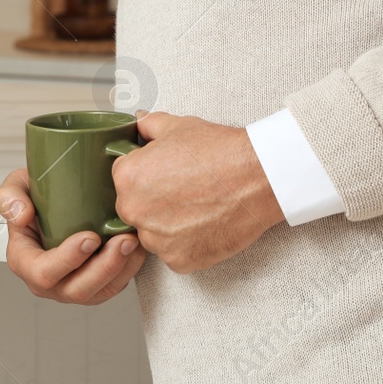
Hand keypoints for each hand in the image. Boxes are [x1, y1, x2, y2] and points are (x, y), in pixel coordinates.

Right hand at [0, 167, 143, 304]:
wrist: (54, 199)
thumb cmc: (34, 196)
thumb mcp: (15, 187)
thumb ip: (9, 197)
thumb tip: (21, 214)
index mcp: (24, 262)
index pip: (44, 272)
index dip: (68, 259)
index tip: (90, 237)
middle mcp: (48, 282)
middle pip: (77, 289)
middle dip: (104, 267)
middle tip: (123, 241)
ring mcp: (72, 286)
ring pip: (100, 291)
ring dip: (121, 269)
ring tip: (134, 241)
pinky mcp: (95, 285)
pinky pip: (114, 286)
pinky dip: (130, 269)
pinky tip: (139, 247)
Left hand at [112, 111, 284, 272]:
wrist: (259, 177)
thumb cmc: (220, 152)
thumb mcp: (177, 126)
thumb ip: (148, 126)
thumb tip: (138, 123)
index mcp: (128, 177)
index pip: (123, 178)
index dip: (145, 174)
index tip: (163, 174)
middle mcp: (135, 211)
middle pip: (134, 208)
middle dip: (152, 201)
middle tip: (182, 191)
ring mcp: (157, 240)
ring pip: (153, 233)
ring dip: (167, 225)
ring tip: (196, 207)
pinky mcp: (180, 260)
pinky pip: (174, 253)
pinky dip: (187, 243)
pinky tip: (205, 224)